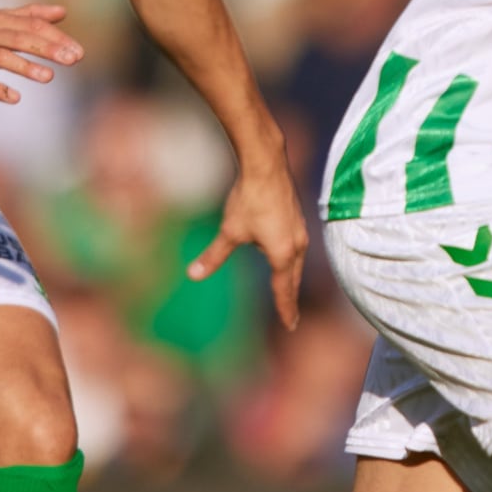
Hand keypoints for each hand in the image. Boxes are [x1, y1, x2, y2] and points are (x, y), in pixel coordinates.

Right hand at [0, 3, 82, 102]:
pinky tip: (14, 98)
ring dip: (25, 67)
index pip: (31, 24)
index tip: (77, 50)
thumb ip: (28, 14)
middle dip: (48, 49)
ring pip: (1, 57)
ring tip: (48, 77)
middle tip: (73, 59)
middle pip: (21, 37)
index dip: (56, 36)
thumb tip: (63, 12)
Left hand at [186, 162, 308, 328]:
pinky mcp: (297, 218)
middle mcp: (296, 244)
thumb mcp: (229, 231)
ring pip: (296, 261)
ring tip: (288, 288)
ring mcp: (299, 230)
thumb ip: (214, 256)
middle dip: (290, 297)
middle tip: (291, 317)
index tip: (291, 325)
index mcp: (282, 254)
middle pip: (293, 278)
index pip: (284, 289)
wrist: (266, 165)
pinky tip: (284, 254)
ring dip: (291, 277)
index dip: (285, 309)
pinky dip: (291, 259)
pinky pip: (296, 247)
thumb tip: (192, 275)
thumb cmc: (249, 200)